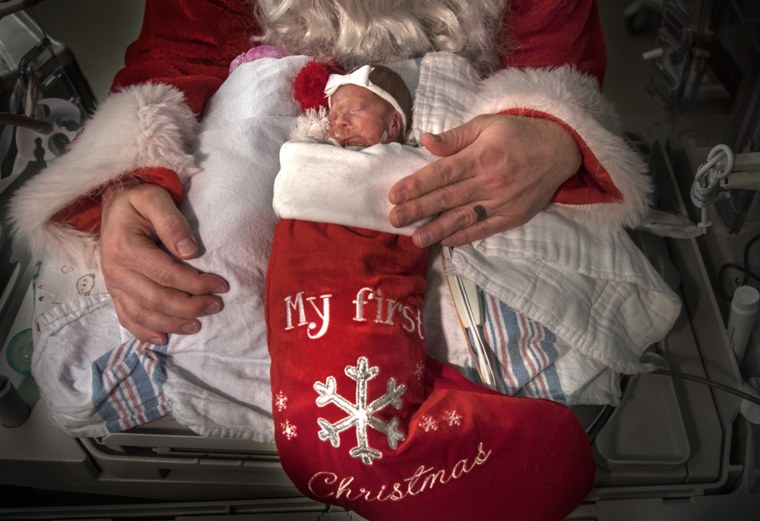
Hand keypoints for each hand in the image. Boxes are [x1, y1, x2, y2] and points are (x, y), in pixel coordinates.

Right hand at [100, 183, 228, 343]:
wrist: (113, 205)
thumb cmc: (138, 201)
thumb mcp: (155, 199)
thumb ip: (172, 223)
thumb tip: (191, 252)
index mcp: (125, 248)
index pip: (166, 274)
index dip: (196, 284)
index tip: (222, 285)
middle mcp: (115, 270)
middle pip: (156, 299)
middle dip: (190, 307)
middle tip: (216, 306)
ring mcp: (113, 284)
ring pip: (143, 314)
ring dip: (172, 324)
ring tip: (198, 325)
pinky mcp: (114, 292)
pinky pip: (126, 318)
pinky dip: (144, 332)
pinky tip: (163, 338)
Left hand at [389, 114, 581, 246]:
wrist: (560, 149)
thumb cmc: (518, 134)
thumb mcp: (486, 125)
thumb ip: (455, 137)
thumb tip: (426, 141)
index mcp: (481, 156)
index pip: (442, 173)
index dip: (416, 185)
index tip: (395, 194)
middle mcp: (490, 181)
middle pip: (447, 198)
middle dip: (418, 210)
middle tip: (394, 219)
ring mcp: (502, 201)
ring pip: (463, 218)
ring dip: (437, 229)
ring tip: (415, 239)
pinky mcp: (513, 216)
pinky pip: (484, 229)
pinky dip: (464, 237)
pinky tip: (445, 241)